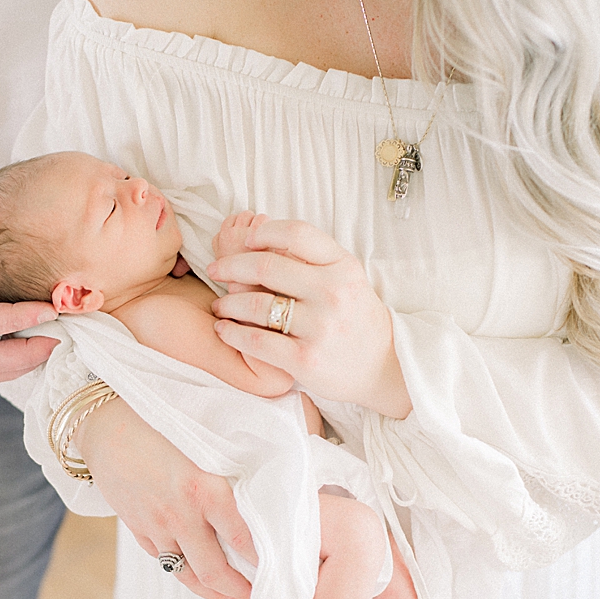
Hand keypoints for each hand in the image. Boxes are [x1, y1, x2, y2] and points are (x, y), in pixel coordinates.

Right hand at [76, 397, 257, 598]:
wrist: (104, 419)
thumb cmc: (161, 416)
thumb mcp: (207, 432)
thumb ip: (238, 457)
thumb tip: (273, 469)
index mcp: (207, 489)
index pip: (244, 540)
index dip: (264, 562)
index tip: (279, 569)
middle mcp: (182, 514)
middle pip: (214, 571)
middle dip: (238, 590)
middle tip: (256, 594)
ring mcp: (156, 525)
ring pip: (186, 573)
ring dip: (210, 589)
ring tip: (228, 594)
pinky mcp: (137, 527)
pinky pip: (163, 559)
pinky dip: (182, 570)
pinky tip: (194, 569)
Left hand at [206, 218, 411, 418]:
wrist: (384, 366)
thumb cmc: (355, 317)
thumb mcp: (345, 278)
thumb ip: (311, 259)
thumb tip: (260, 234)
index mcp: (342, 266)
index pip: (295, 233)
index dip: (262, 232)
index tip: (244, 240)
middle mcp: (333, 293)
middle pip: (266, 267)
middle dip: (230, 265)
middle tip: (215, 269)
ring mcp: (320, 327)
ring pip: (257, 305)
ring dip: (227, 302)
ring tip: (219, 305)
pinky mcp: (306, 359)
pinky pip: (256, 341)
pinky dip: (232, 333)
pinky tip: (223, 329)